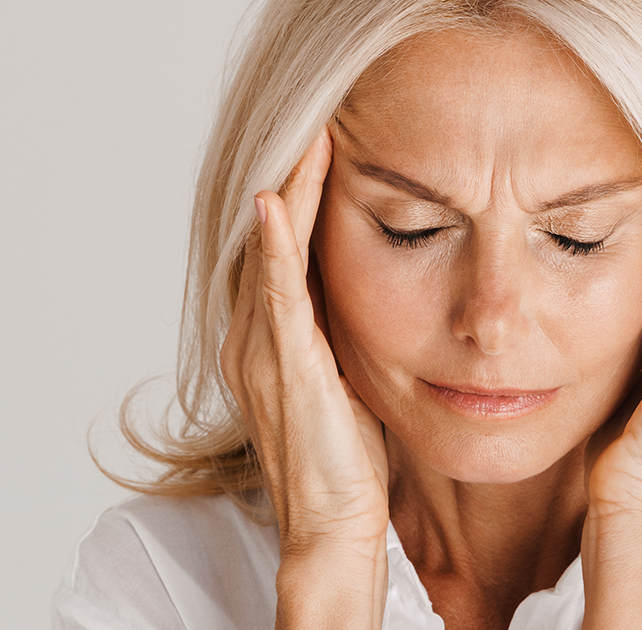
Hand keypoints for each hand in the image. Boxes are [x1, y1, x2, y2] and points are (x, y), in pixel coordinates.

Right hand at [217, 130, 388, 626]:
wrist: (334, 529)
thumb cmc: (351, 465)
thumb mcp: (352, 381)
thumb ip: (351, 336)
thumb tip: (387, 296)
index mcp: (270, 340)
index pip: (285, 248)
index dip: (303, 193)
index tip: (329, 138)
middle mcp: (254, 339)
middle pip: (271, 238)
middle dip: (294, 175)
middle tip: (319, 112)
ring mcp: (264, 353)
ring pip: (271, 252)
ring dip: (290, 191)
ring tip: (311, 131)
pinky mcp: (286, 369)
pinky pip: (277, 296)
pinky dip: (274, 247)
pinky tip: (275, 202)